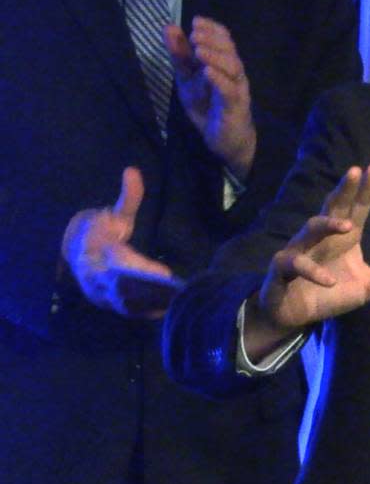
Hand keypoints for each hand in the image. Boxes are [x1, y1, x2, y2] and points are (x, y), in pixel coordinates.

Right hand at [60, 167, 178, 318]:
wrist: (75, 248)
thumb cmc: (98, 230)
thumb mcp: (113, 213)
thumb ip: (128, 197)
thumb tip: (132, 171)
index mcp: (95, 256)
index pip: (120, 266)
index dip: (141, 271)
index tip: (165, 273)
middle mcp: (96, 279)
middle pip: (123, 293)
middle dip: (150, 296)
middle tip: (178, 295)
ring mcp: (101, 295)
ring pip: (128, 306)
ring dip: (152, 307)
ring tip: (179, 305)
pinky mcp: (110, 304)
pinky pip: (130, 312)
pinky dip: (148, 312)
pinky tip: (170, 310)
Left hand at [166, 18, 256, 178]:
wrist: (225, 140)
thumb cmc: (208, 106)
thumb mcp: (187, 78)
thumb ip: (180, 55)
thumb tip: (169, 26)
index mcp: (224, 63)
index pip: (224, 39)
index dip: (212, 28)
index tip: (196, 21)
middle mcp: (234, 73)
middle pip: (230, 50)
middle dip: (212, 40)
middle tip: (195, 35)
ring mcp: (237, 89)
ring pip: (233, 68)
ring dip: (215, 57)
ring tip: (199, 51)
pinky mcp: (235, 107)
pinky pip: (230, 91)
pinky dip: (219, 80)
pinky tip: (207, 72)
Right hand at [244, 163, 369, 359]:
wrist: (293, 311)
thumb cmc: (330, 290)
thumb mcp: (367, 287)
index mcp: (344, 236)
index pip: (358, 208)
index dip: (365, 189)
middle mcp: (322, 237)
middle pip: (333, 208)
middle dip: (344, 190)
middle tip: (355, 171)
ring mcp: (301, 249)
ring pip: (311, 228)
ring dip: (328, 225)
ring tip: (347, 226)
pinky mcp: (283, 267)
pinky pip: (296, 263)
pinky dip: (313, 271)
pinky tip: (330, 281)